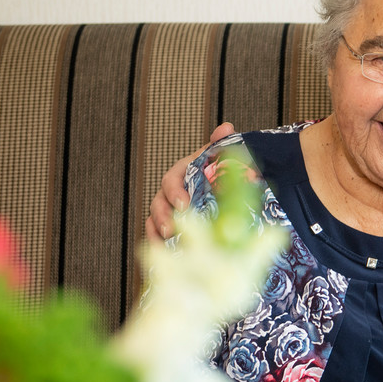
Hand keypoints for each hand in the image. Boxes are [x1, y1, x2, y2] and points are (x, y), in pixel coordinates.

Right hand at [144, 122, 235, 241]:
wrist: (228, 188)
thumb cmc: (222, 172)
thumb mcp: (223, 158)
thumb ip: (222, 144)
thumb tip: (226, 128)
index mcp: (183, 173)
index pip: (171, 179)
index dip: (174, 192)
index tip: (184, 203)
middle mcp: (172, 192)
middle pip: (159, 203)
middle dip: (163, 216)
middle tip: (172, 229)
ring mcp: (170, 210)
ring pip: (154, 220)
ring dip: (157, 232)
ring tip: (167, 243)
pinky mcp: (172, 227)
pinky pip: (158, 235)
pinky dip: (159, 244)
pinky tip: (165, 253)